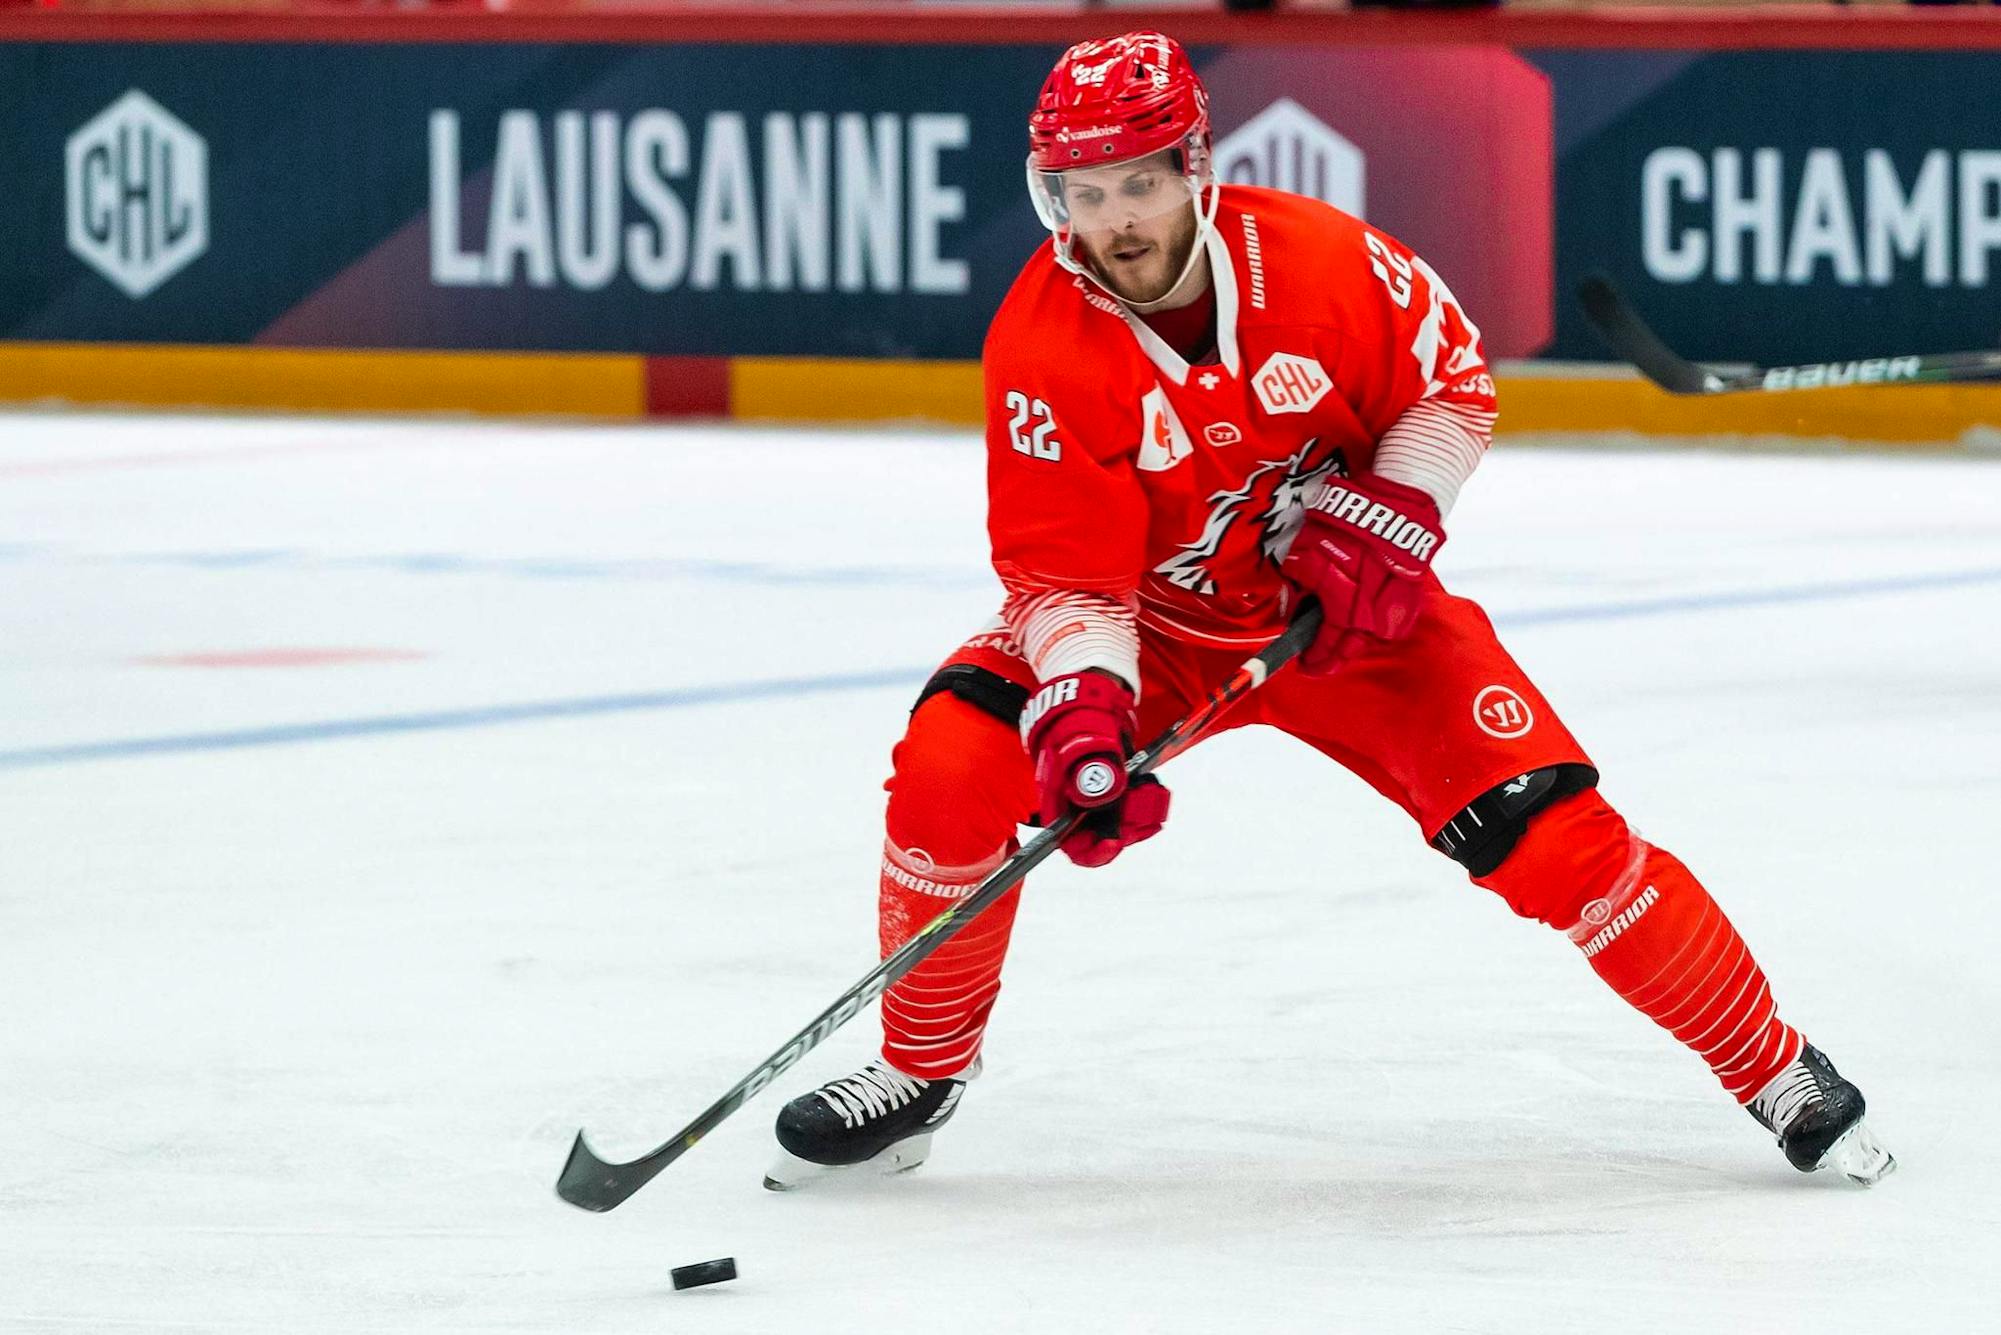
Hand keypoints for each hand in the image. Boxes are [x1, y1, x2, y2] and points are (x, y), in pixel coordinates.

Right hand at [1020, 671, 1170, 867]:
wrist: (1092, 692)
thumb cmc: (1083, 714)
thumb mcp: (1089, 738)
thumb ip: (1094, 766)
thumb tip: (1101, 793)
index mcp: (1057, 795)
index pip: (1070, 843)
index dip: (1093, 850)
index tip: (1115, 841)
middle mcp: (1071, 802)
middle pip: (1098, 835)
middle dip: (1125, 828)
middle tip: (1146, 807)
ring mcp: (1090, 796)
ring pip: (1115, 822)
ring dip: (1137, 815)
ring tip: (1152, 793)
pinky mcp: (1107, 788)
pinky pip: (1124, 807)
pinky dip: (1140, 802)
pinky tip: (1150, 787)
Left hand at [1280, 473, 1444, 675]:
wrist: (1397, 506)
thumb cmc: (1349, 525)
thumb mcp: (1308, 552)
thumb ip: (1301, 583)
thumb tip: (1295, 600)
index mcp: (1344, 613)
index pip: (1324, 647)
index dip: (1313, 658)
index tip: (1305, 663)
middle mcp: (1372, 621)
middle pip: (1349, 649)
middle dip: (1332, 656)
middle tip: (1320, 660)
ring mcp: (1395, 612)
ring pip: (1369, 637)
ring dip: (1352, 638)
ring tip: (1339, 636)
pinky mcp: (1410, 599)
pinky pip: (1388, 621)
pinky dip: (1373, 622)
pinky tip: (1363, 617)